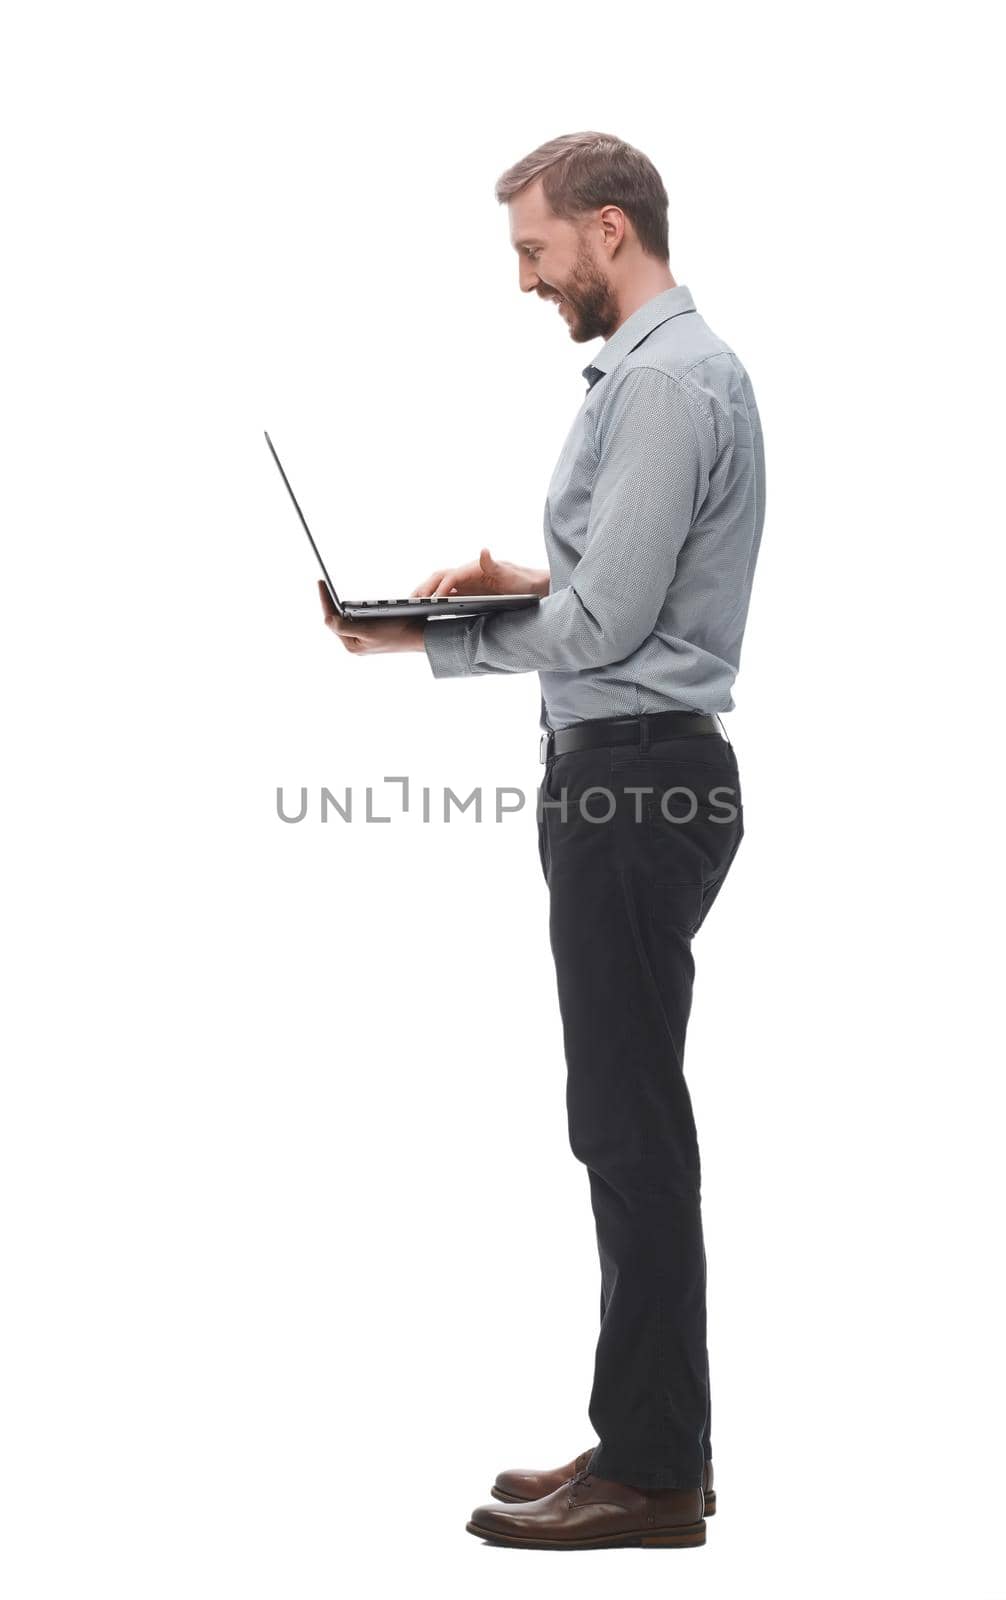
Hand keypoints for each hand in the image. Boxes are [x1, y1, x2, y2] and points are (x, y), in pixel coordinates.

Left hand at [318, 581, 425, 653]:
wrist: (421, 636)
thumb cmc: (398, 631)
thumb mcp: (369, 628)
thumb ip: (344, 626)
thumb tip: (327, 620)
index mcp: (352, 645)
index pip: (331, 619)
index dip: (325, 600)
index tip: (320, 582)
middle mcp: (355, 644)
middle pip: (336, 620)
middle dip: (329, 603)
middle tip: (324, 585)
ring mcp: (363, 641)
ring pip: (345, 620)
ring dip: (340, 607)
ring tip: (332, 593)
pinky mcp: (371, 636)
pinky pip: (356, 620)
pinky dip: (352, 610)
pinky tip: (351, 603)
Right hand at [411, 546, 548, 599]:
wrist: (532, 587)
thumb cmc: (522, 581)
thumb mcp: (510, 574)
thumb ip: (495, 564)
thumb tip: (483, 550)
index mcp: (474, 568)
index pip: (450, 576)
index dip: (440, 588)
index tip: (432, 601)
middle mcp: (467, 574)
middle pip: (439, 578)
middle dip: (425, 588)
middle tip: (411, 601)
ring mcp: (466, 584)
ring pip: (440, 586)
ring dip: (426, 593)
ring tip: (412, 605)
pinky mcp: (467, 593)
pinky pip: (446, 595)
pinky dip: (434, 600)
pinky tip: (426, 611)